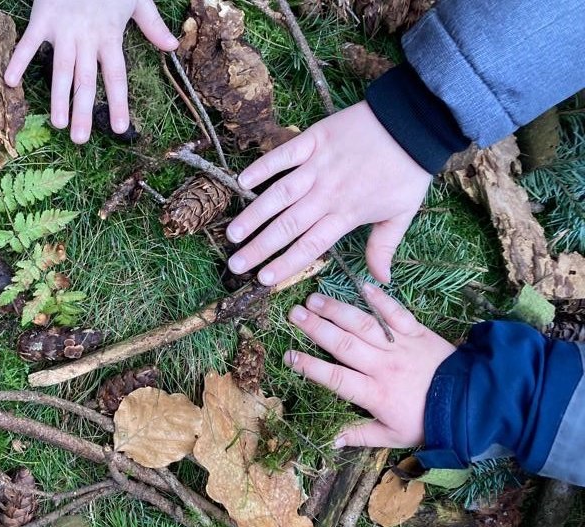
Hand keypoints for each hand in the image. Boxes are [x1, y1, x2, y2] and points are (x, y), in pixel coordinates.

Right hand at [4, 0, 177, 143]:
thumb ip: (152, 25)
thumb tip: (172, 46)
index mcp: (110, 36)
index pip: (116, 76)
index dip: (118, 102)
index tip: (119, 128)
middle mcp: (87, 38)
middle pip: (86, 80)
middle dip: (83, 110)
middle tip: (80, 140)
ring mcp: (64, 30)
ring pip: (61, 68)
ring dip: (58, 97)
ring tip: (58, 124)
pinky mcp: (42, 18)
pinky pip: (28, 43)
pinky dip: (18, 60)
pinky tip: (10, 82)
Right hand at [226, 101, 431, 285]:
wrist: (415, 123)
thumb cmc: (409, 170)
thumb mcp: (402, 213)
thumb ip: (384, 247)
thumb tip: (380, 281)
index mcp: (347, 213)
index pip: (310, 245)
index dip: (286, 263)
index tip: (264, 280)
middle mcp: (327, 193)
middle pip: (287, 226)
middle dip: (259, 248)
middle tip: (236, 265)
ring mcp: (318, 166)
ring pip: (279, 194)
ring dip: (254, 214)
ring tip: (233, 233)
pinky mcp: (314, 140)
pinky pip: (283, 155)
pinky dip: (262, 167)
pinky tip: (241, 181)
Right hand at [284, 284, 455, 448]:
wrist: (472, 403)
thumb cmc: (428, 421)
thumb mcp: (393, 436)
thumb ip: (360, 436)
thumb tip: (331, 440)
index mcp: (375, 393)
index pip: (335, 377)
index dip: (310, 366)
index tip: (288, 355)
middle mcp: (384, 366)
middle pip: (344, 344)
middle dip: (316, 327)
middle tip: (294, 313)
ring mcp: (400, 346)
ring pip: (364, 324)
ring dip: (338, 310)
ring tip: (314, 299)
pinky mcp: (417, 332)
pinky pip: (396, 312)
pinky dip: (380, 298)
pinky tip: (362, 286)